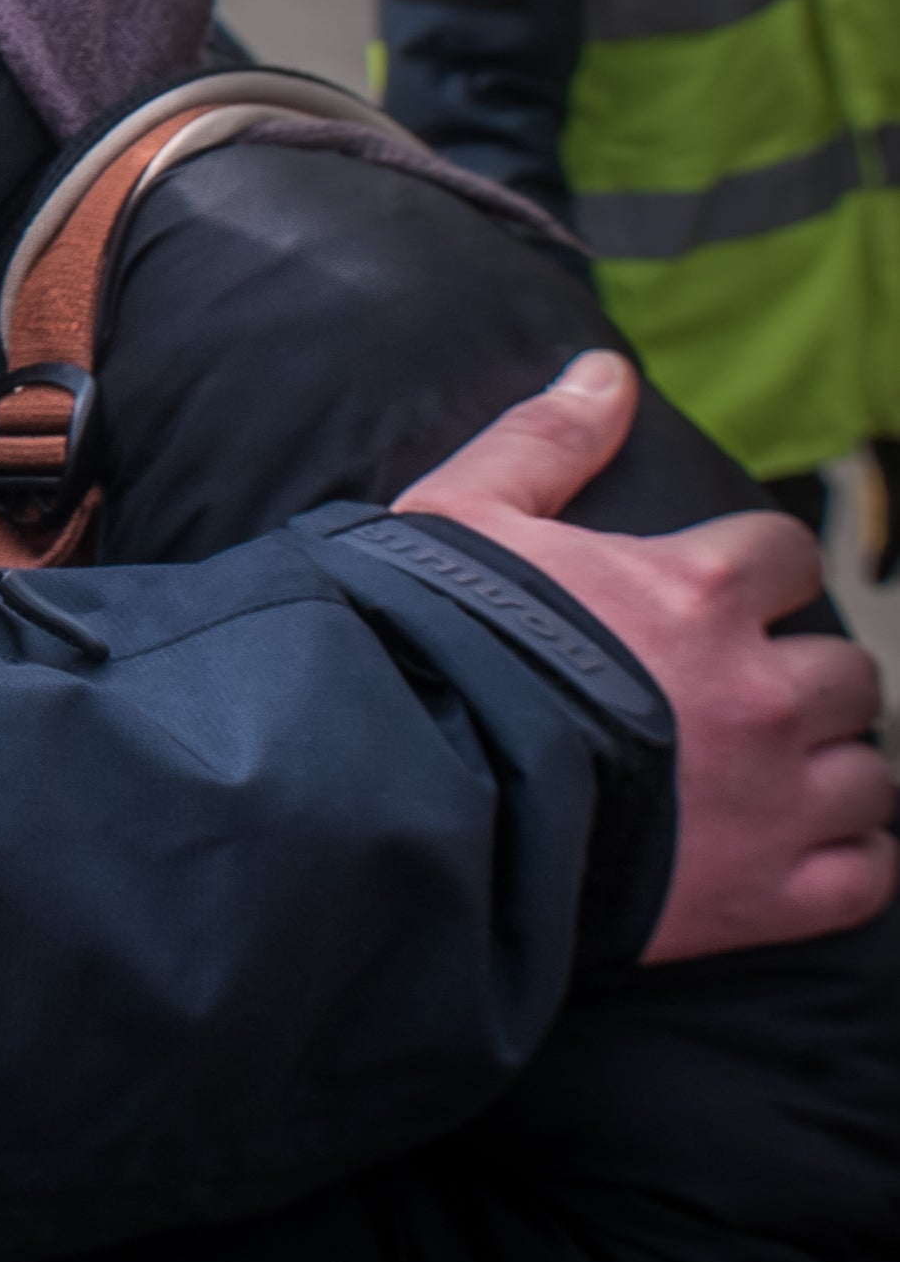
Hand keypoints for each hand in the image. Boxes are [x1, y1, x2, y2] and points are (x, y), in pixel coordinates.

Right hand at [396, 351, 896, 962]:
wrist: (407, 790)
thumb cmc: (428, 646)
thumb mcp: (461, 518)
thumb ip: (546, 441)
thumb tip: (606, 368)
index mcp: (696, 591)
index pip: (784, 553)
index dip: (752, 569)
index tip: (717, 595)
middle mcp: (756, 690)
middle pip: (844, 670)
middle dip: (800, 676)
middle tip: (741, 692)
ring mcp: (771, 800)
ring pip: (871, 772)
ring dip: (832, 767)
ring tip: (775, 774)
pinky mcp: (762, 894)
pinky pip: (866, 875)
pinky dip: (852, 860)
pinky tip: (811, 849)